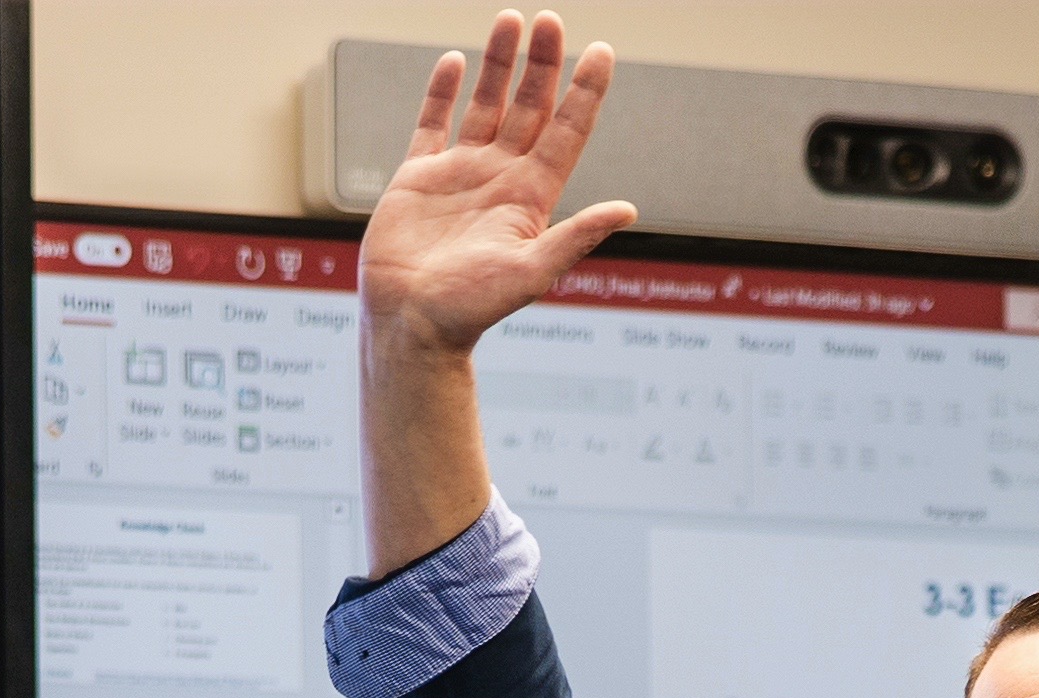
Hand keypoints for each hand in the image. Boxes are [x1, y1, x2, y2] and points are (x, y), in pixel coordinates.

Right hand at [363, 14, 634, 360]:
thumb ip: (576, 237)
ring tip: (512, 20)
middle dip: (543, 64)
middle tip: (552, 22)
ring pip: (485, 105)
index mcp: (531, 197)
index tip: (602, 53)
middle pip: (530, 108)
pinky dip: (442, 92)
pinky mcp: (418, 178)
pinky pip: (433, 124)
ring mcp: (460, 174)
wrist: (410, 325)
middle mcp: (500, 178)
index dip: (585, 93)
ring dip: (499, 64)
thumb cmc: (471, 309)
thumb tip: (628, 209)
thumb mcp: (532, 272)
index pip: (566, 132)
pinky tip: (454, 61)